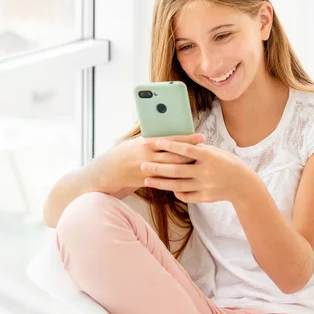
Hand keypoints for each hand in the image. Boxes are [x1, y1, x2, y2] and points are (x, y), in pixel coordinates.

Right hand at [85, 133, 204, 195]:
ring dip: (188, 166)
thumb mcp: (135, 140)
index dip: (187, 139)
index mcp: (145, 143)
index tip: (201, 137)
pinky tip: (189, 176)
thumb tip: (170, 131)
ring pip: (173, 169)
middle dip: (192, 153)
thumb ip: (152, 138)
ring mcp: (147, 171)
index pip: (171, 140)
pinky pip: (165, 181)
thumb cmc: (123, 152)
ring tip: (201, 163)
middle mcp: (147, 157)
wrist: (107, 171)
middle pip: (175, 155)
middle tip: (207, 151)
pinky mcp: (147, 182)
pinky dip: (177, 178)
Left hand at [140, 139, 252, 203]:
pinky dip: (175, 192)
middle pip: (176, 170)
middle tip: (142, 165)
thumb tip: (179, 143)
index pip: (186, 149)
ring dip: (160, 183)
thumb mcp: (216, 152)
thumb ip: (198, 150)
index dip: (170, 145)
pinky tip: (166, 189)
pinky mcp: (204, 197)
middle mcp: (205, 171)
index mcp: (209, 157)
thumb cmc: (228, 163)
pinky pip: (185, 195)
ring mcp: (204, 186)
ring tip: (147, 180)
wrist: (243, 184)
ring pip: (177, 185)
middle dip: (157, 167)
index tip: (156, 142)